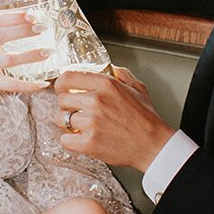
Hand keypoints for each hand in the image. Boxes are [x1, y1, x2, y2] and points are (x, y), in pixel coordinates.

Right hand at [0, 8, 50, 118]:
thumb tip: (24, 24)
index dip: (16, 16)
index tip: (33, 14)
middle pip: (3, 35)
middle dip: (24, 30)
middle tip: (43, 28)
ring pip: (10, 59)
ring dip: (31, 55)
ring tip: (48, 52)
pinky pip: (12, 83)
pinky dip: (29, 85)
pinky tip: (42, 83)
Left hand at [53, 65, 172, 170]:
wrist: (153, 145)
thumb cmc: (146, 119)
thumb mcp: (138, 88)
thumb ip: (122, 74)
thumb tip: (111, 68)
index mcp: (106, 84)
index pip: (68, 78)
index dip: (61, 84)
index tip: (62, 90)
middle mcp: (96, 101)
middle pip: (61, 99)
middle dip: (65, 106)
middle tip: (74, 111)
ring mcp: (92, 122)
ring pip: (60, 120)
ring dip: (67, 124)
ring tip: (79, 126)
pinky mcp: (90, 143)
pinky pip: (65, 139)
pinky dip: (70, 140)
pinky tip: (79, 138)